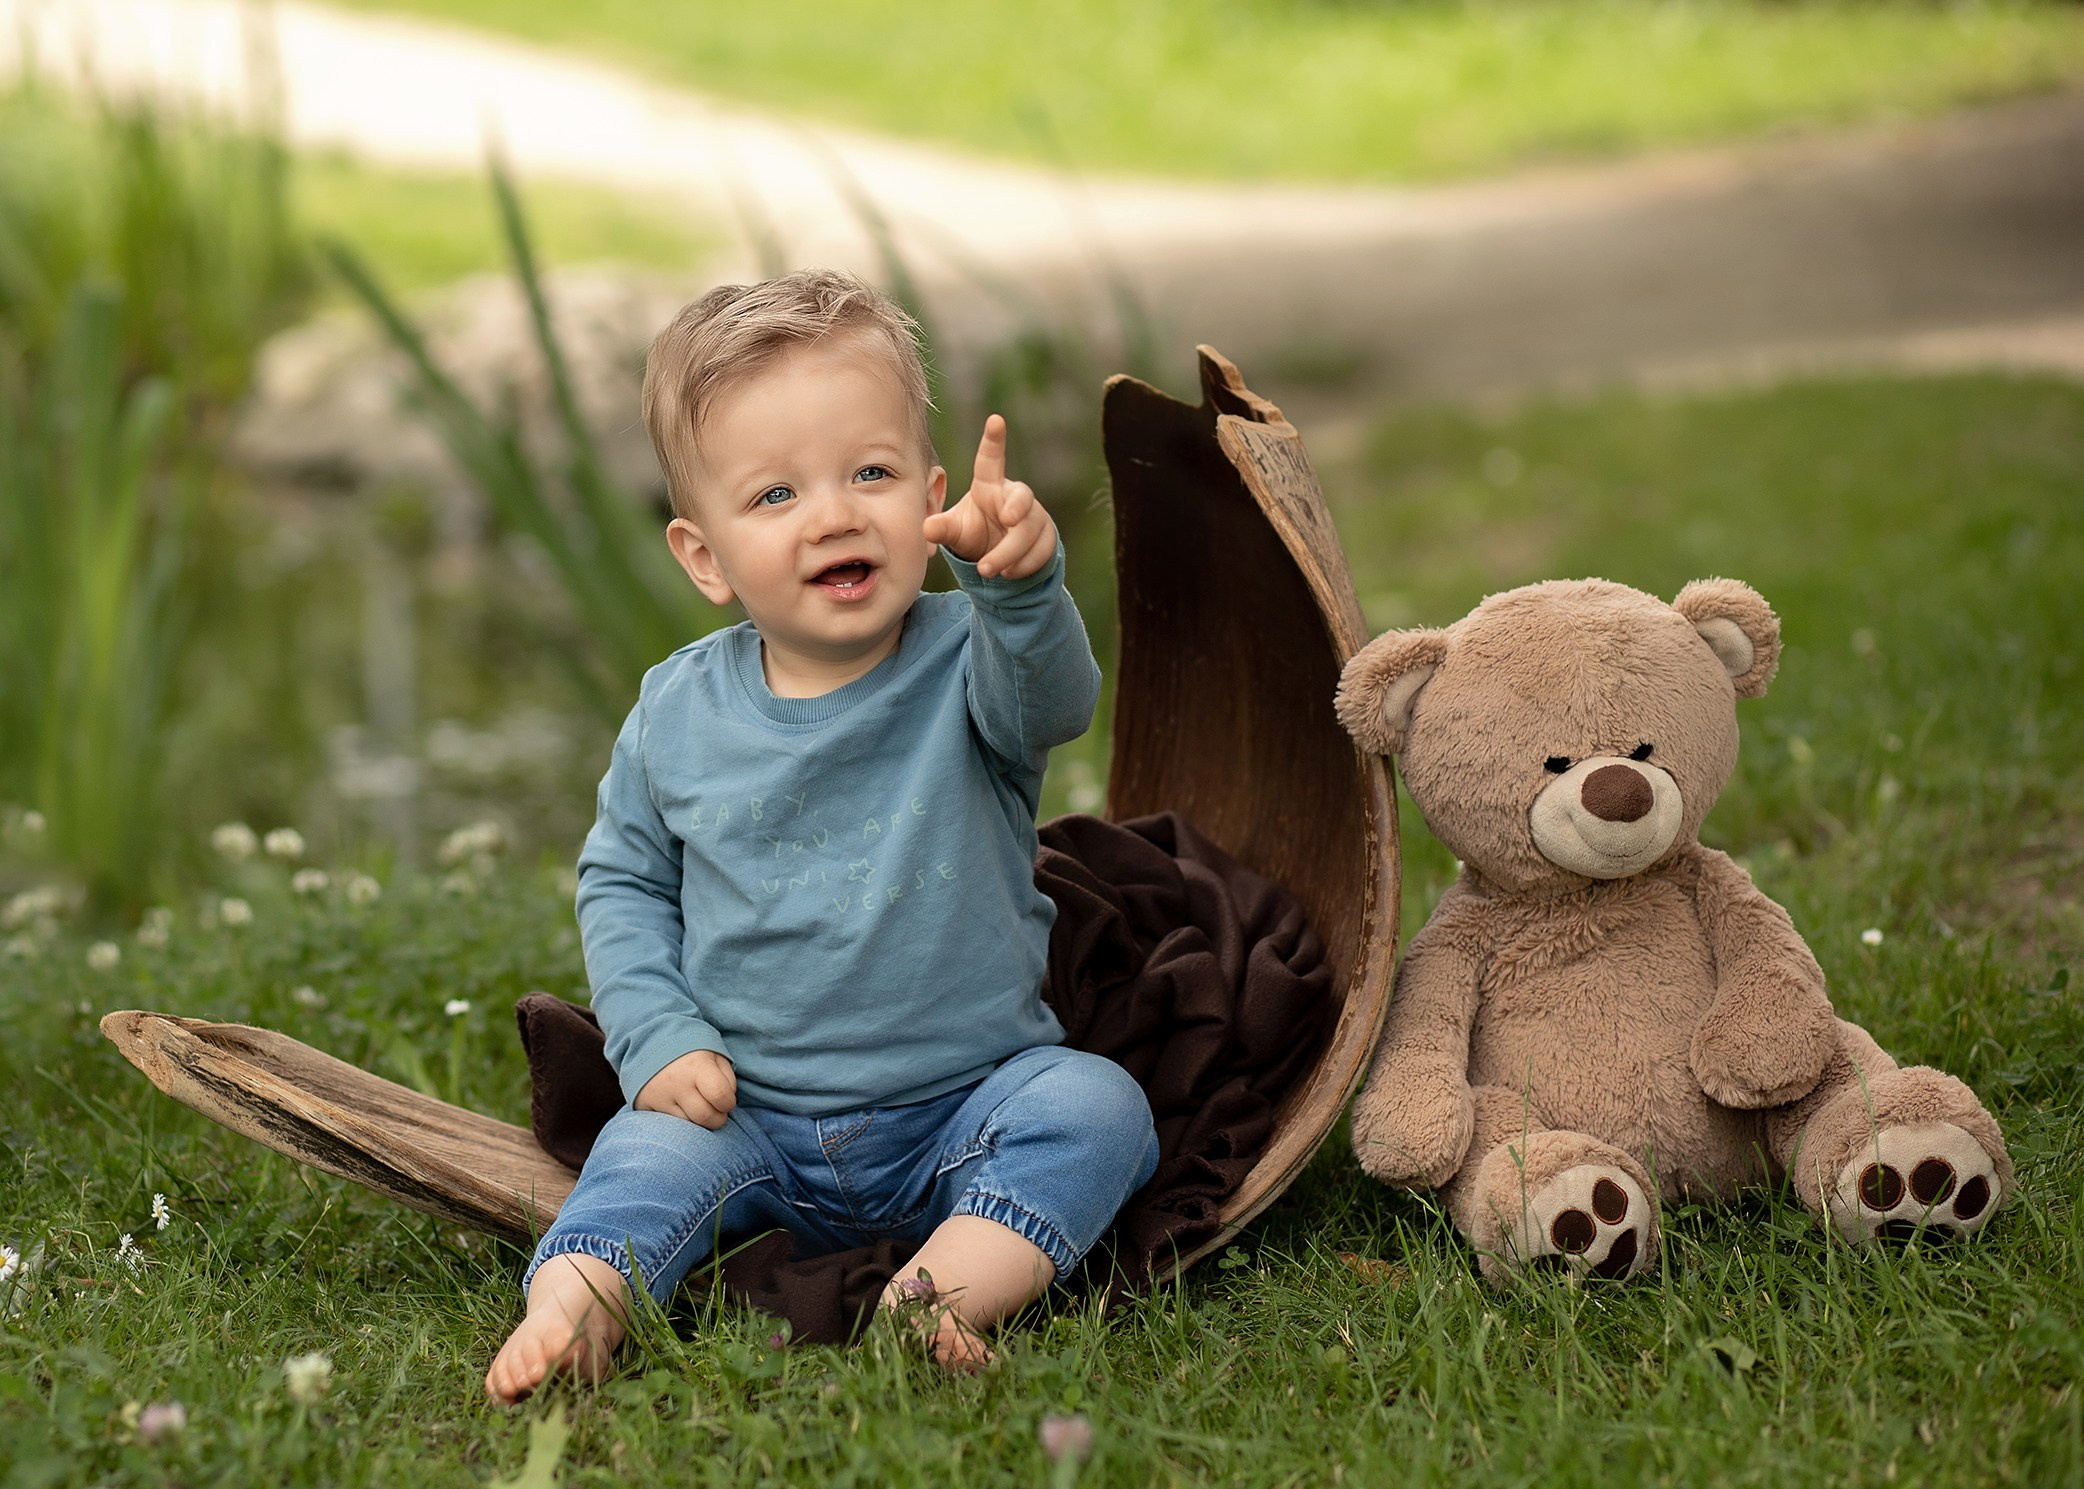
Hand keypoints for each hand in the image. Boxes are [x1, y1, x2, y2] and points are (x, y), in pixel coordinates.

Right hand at [634, 1049, 736, 1128]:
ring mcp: (658, 1096)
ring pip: (687, 1125)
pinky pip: (667, 1125)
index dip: (729, 1103)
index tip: (726, 1100)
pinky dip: (677, 1120)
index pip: (721, 1096)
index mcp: (697, 1067)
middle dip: (716, 1119)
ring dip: (696, 1120)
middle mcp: (676, 1083)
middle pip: (705, 1117)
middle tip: (715, 1110)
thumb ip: (728, 1080)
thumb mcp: (716, 1056)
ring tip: (694, 1104)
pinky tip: (677, 1106)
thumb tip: (727, 1105)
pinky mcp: (644, 1105)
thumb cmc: (692, 1052)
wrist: (652, 1042)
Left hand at [922, 414, 1057, 579]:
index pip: (991, 460)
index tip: (995, 419)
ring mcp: (1035, 516)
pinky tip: (1008, 574)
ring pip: (1031, 531)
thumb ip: (943, 529)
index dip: (994, 440)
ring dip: (1010, 552)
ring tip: (989, 569)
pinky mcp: (1047, 537)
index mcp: (989, 486)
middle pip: (1022, 498)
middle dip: (1017, 508)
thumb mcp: (956, 532)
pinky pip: (1043, 550)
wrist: (999, 559)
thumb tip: (926, 529)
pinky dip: (1024, 565)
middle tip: (1006, 520)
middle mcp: (1015, 496)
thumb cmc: (975, 534)